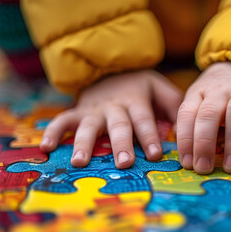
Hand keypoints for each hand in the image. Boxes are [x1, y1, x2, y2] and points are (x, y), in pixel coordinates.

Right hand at [40, 70, 182, 168]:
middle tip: (124, 163)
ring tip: (81, 162)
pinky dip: (54, 132)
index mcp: (136, 100)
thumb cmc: (139, 85)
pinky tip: (46, 148)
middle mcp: (114, 106)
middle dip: (121, 144)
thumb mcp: (158, 86)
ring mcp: (94, 109)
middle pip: (118, 126)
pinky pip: (63, 120)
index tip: (155, 155)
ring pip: (88, 126)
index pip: (144, 119)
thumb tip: (184, 127)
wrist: (110, 67)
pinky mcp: (78, 111)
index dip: (150, 136)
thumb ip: (172, 103)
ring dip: (84, 144)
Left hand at [177, 62, 230, 173]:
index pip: (187, 114)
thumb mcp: (197, 104)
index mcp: (198, 94)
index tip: (187, 163)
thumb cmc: (214, 98)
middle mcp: (219, 92)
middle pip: (209, 114)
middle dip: (204, 143)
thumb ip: (190, 125)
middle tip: (203, 168)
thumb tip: (186, 153)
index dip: (185, 139)